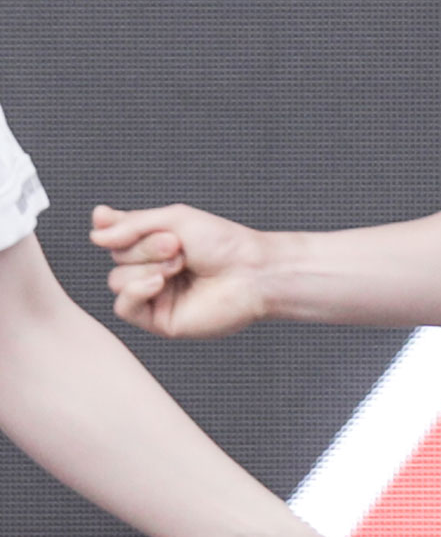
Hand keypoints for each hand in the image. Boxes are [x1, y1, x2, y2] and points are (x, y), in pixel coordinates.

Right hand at [93, 201, 276, 337]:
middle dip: (144, 247)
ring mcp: (155, 296)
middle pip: (116, 257)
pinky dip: (135, 291)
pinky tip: (158, 282)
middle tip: (177, 245)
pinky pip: (124, 307)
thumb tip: (94, 235)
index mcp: (154, 246)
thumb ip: (131, 225)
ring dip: (146, 266)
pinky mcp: (161, 320)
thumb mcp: (173, 219)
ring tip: (180, 264)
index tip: (105, 216)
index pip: (115, 236)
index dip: (110, 227)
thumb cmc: (221, 243)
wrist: (250, 271)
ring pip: (117, 280)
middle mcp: (151, 270)